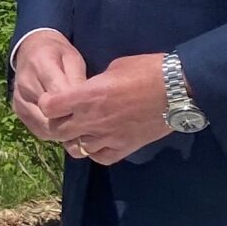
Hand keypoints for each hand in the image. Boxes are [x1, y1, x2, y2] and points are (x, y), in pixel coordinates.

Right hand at [10, 29, 87, 143]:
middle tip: (92, 125)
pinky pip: (39, 130)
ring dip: (64, 132)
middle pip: (50, 117)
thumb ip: (78, 80)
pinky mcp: (18, 111)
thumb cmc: (57, 54)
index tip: (95, 113)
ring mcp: (19, 101)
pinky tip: (68, 128)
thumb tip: (87, 105)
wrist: (31, 51)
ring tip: (81, 128)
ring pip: (45, 129)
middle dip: (72, 124)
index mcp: (40, 65)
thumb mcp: (72, 59)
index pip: (59, 97)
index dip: (78, 108)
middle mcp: (25, 85)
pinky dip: (55, 133)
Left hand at [42, 52, 170, 165]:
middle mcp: (92, 119)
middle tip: (65, 117)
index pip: (49, 107)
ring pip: (77, 149)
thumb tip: (88, 91)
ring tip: (82, 131)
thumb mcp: (114, 68)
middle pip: (58, 131)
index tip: (55, 100)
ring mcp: (108, 136)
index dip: (49, 103)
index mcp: (87, 96)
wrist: (178, 89)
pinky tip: (100, 142)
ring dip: (76, 139)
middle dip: (57, 124)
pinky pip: (100, 157)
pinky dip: (96, 152)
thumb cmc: (147, 70)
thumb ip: (94, 84)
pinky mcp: (124, 148)